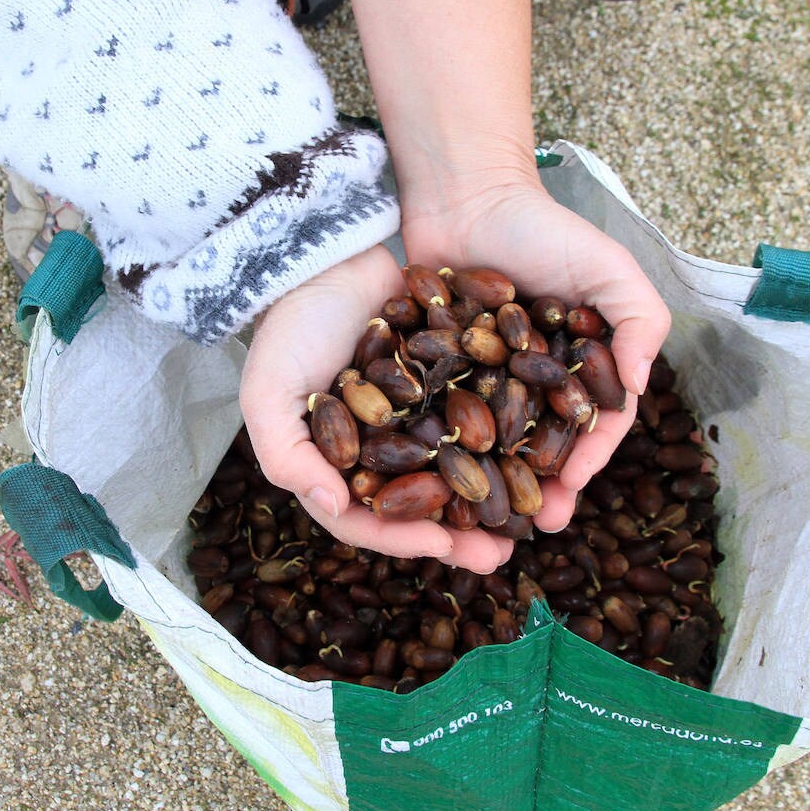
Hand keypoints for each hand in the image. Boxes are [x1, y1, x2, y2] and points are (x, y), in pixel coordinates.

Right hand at [240, 245, 513, 574]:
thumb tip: (336, 506)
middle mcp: (381, 450)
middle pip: (424, 506)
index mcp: (336, 466)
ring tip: (535, 518)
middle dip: (463, 535)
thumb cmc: (286, 328)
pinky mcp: (448, 382)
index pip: (368, 520)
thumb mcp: (266, 395)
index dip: (404, 539)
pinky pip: (482, 418)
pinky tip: (543, 453)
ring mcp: (418, 417)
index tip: (443, 546)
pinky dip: (509, 437)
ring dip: (495, 496)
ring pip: (461, 470)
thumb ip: (288, 456)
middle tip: (502, 556)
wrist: (322, 254)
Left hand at [401, 181, 671, 532]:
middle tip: (537, 524)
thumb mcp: (609, 266)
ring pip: (496, 444)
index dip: (589, 457)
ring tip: (491, 523)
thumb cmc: (543, 227)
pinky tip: (438, 485)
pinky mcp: (441, 374)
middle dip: (544, 487)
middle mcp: (537, 380)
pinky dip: (445, 452)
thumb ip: (638, 321)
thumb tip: (642, 389)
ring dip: (496, 485)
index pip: (595, 422)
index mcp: (582, 365)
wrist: (464, 194)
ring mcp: (487, 380)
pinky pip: (446, 419)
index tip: (574, 485)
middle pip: (545, 445)